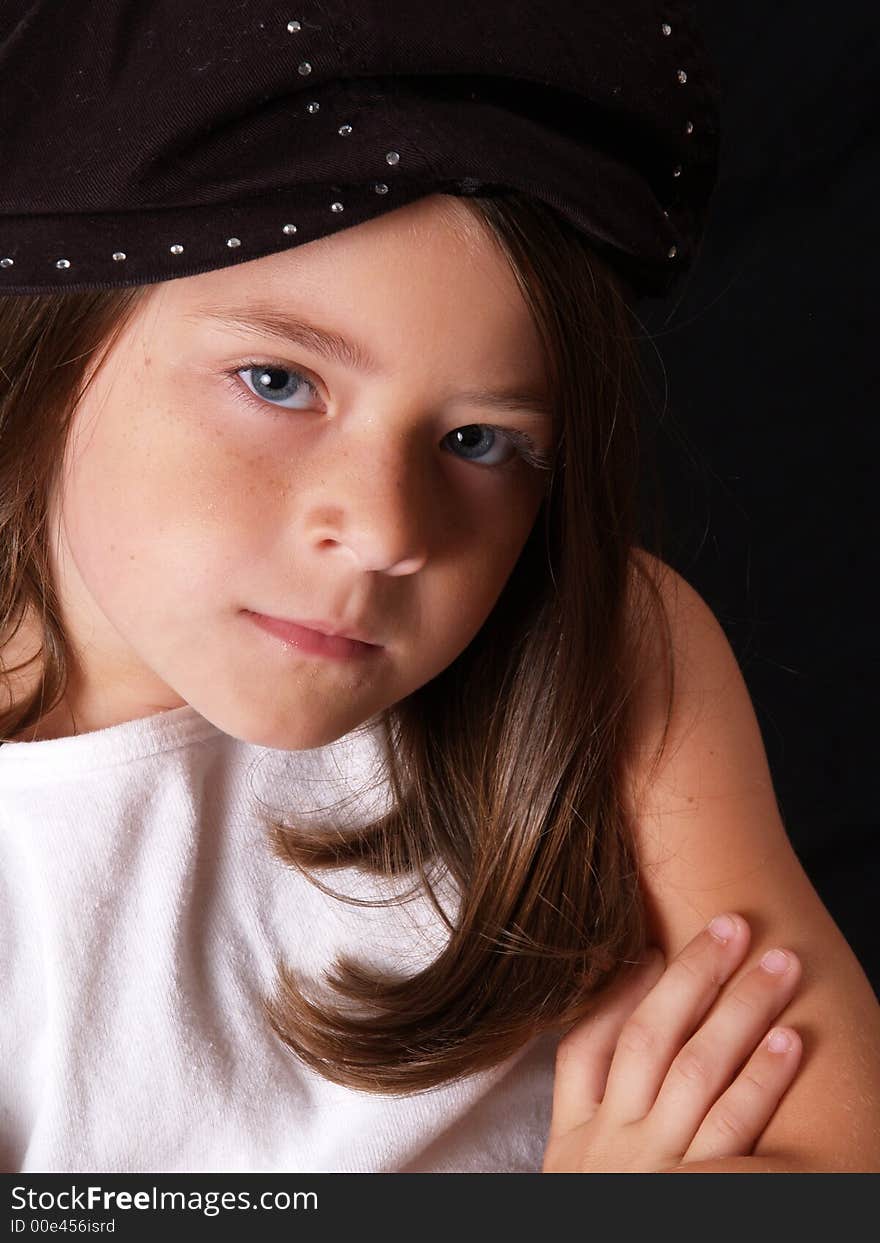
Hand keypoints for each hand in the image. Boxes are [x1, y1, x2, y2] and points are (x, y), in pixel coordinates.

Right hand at [542, 912, 802, 1171]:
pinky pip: (732, 1124)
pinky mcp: (694, 1191)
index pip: (583, 1050)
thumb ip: (589, 1136)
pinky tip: (788, 1040)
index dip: (618, 994)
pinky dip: (760, 1078)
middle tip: (732, 925)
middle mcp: (609, 1146)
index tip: (652, 947)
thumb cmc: (600, 1231)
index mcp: (572, 1143)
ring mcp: (652, 1166)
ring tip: (778, 963)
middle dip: (693, 975)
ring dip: (741, 1007)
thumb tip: (625, 1058)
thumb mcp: (571, 1184)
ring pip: (696, 1067)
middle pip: (646, 1040)